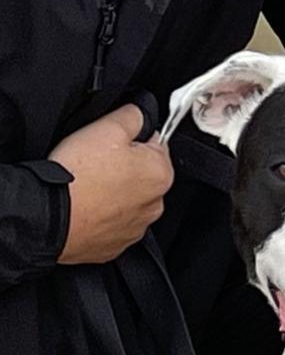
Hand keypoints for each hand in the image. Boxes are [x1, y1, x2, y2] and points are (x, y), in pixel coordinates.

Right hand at [50, 104, 173, 263]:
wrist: (53, 217)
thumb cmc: (80, 175)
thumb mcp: (107, 127)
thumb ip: (132, 116)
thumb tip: (140, 113)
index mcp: (161, 174)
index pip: (157, 145)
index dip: (133, 137)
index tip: (114, 140)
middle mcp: (156, 204)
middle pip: (143, 173)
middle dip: (124, 164)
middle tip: (96, 160)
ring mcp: (137, 226)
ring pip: (128, 199)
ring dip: (113, 190)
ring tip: (89, 182)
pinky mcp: (117, 241)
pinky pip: (113, 220)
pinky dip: (102, 212)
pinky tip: (86, 203)